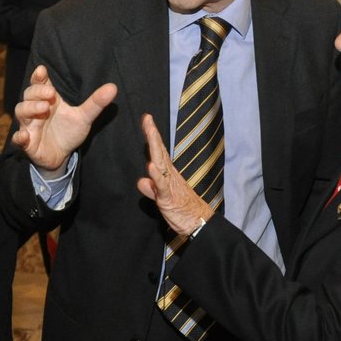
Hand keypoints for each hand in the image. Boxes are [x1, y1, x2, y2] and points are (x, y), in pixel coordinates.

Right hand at [10, 66, 116, 175]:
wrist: (62, 156)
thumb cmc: (69, 131)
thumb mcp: (84, 117)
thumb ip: (95, 103)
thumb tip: (113, 87)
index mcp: (48, 100)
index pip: (39, 83)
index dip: (39, 76)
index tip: (42, 70)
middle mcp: (35, 110)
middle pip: (29, 95)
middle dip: (38, 92)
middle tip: (51, 93)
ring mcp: (29, 125)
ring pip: (21, 111)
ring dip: (30, 108)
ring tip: (44, 108)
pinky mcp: (27, 143)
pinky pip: (18, 138)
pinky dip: (19, 136)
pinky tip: (24, 135)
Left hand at [135, 114, 213, 237]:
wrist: (198, 222)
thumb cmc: (181, 209)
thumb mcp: (162, 198)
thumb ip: (152, 188)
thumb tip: (142, 181)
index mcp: (167, 174)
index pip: (159, 152)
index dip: (152, 137)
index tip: (147, 120)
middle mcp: (169, 175)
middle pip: (159, 152)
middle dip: (153, 135)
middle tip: (147, 118)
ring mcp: (170, 185)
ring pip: (161, 163)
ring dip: (155, 148)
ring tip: (150, 132)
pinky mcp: (169, 197)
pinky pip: (162, 185)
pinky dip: (156, 175)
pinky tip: (150, 166)